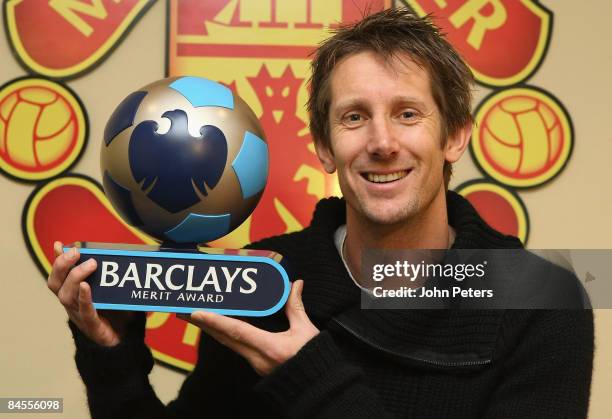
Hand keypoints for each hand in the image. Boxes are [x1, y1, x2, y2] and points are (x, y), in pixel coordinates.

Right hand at [47, 241, 133, 346]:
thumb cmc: (116, 315)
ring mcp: (80, 316)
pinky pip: (84, 311)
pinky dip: (84, 298)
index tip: (60, 245)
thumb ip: (113, 277)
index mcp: (74, 296)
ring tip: (90, 264)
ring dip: (76, 277)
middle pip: (56, 285)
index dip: (57, 262)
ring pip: (66, 296)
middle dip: (62, 265)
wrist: (122, 344)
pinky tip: (86, 286)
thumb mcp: (112, 292)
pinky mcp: (92, 326)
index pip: (59, 277)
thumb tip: (124, 255)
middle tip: (76, 251)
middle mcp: (72, 305)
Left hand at [185, 280, 318, 375]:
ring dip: (212, 329)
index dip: (216, 321)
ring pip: (228, 343)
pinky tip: (220, 327)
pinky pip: (236, 347)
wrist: (315, 385)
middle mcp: (257, 357)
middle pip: (224, 338)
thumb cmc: (313, 359)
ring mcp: (255, 362)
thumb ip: (296, 307)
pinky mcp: (256, 364)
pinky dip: (225, 335)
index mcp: (269, 347)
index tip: (197, 313)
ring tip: (199, 316)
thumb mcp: (305, 331)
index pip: (237, 331)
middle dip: (204, 324)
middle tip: (187, 311)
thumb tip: (296, 285)